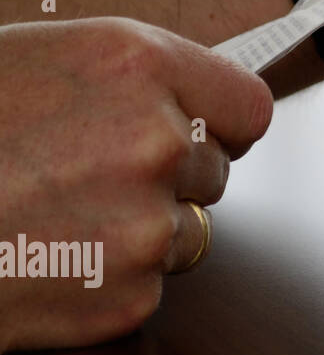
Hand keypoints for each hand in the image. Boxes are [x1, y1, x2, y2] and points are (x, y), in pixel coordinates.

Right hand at [0, 19, 272, 351]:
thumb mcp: (44, 61)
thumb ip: (134, 80)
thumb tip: (199, 102)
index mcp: (137, 64)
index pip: (248, 105)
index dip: (223, 124)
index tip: (207, 133)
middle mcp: (157, 140)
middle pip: (214, 171)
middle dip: (167, 177)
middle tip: (88, 175)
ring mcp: (145, 222)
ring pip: (187, 230)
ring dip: (138, 228)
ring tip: (56, 214)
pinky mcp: (127, 293)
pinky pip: (150, 283)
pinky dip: (108, 278)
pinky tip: (48, 254)